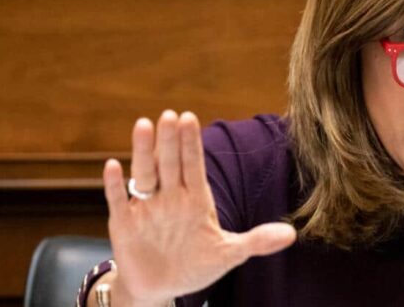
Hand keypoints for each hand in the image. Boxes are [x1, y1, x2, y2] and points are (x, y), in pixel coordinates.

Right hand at [102, 110, 295, 303]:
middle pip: (170, 163)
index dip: (191, 143)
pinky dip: (114, 186)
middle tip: (169, 115)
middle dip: (169, 141)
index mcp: (195, 199)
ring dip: (143, 152)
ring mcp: (147, 209)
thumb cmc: (196, 264)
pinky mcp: (125, 225)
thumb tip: (291, 235)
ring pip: (144, 175)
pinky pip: (117, 202)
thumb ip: (256, 241)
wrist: (162, 288)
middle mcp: (170, 198)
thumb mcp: (229, 253)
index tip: (189, 117)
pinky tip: (112, 166)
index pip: (193, 165)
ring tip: (144, 125)